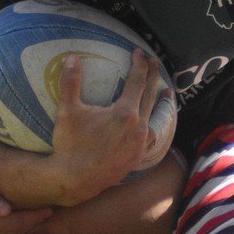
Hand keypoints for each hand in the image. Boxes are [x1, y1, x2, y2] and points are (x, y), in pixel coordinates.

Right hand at [47, 50, 164, 205]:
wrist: (75, 181)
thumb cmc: (70, 145)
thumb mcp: (67, 111)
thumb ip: (70, 82)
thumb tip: (72, 57)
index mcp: (125, 113)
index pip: (137, 81)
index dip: (139, 64)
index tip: (138, 52)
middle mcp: (139, 128)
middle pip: (150, 95)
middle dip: (152, 75)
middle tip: (153, 61)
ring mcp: (141, 144)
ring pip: (156, 117)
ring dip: (160, 101)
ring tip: (165, 91)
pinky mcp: (138, 157)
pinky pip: (153, 137)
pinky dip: (156, 125)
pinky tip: (155, 125)